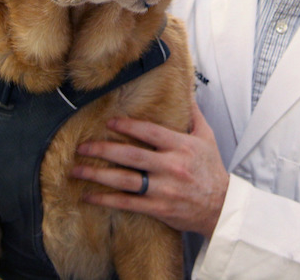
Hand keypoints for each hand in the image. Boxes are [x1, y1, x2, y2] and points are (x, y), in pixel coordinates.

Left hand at [70, 99, 227, 238]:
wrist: (221, 206)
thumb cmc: (212, 170)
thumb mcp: (207, 138)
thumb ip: (193, 115)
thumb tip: (186, 91)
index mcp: (181, 147)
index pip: (150, 133)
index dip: (128, 127)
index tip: (109, 123)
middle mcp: (171, 166)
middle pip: (131, 156)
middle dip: (104, 150)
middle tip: (83, 147)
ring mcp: (163, 189)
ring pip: (125, 180)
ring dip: (98, 175)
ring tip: (78, 170)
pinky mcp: (158, 208)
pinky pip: (127, 203)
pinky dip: (106, 200)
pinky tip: (89, 196)